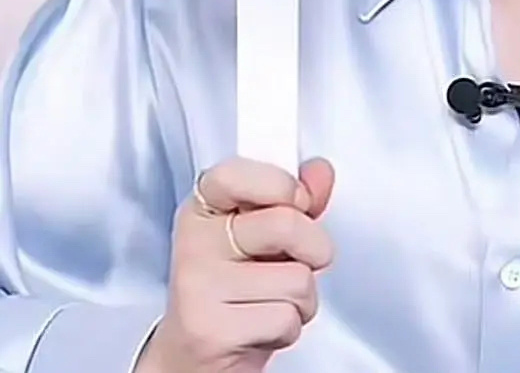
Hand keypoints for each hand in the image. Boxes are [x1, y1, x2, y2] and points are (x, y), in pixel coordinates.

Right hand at [136, 156, 334, 372]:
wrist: (191, 359)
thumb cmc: (233, 290)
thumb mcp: (260, 238)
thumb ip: (292, 201)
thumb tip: (320, 172)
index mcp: (204, 207)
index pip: (236, 174)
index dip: (281, 185)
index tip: (297, 200)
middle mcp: (194, 242)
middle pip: (285, 223)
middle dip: (315, 248)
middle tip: (301, 260)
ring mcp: (198, 286)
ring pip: (297, 278)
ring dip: (302, 298)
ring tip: (273, 301)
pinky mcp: (211, 331)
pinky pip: (287, 319)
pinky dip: (290, 328)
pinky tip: (262, 328)